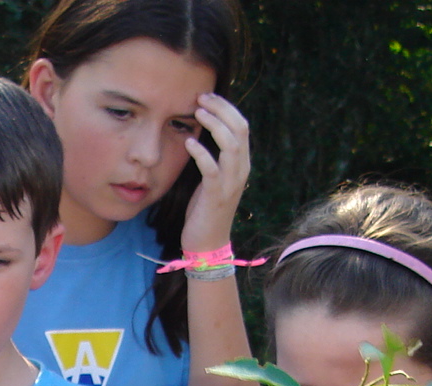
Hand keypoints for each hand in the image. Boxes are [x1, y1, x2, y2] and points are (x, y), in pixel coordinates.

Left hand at [178, 93, 251, 254]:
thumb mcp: (213, 178)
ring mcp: (230, 184)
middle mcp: (241, 171)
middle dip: (222, 109)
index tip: (207, 97)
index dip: (226, 108)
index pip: (242, 126)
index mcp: (242, 164)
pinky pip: (212, 168)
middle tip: (201, 97)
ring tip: (197, 113)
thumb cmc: (206, 210)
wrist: (207, 244)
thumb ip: (214, 157)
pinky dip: (201, 153)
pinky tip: (189, 142)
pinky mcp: (216, 195)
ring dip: (214, 125)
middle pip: (240, 129)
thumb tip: (203, 132)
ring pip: (231, 145)